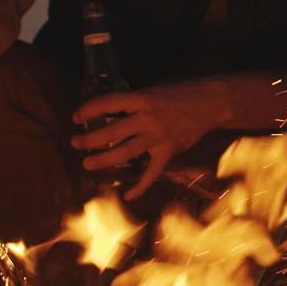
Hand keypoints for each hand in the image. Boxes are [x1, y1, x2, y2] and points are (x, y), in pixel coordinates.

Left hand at [71, 79, 230, 199]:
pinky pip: (152, 172)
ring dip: (105, 159)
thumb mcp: (154, 90)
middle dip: (90, 139)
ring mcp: (159, 136)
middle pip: (113, 131)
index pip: (109, 103)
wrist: (211, 103)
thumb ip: (135, 101)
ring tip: (88, 163)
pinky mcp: (169, 151)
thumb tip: (110, 109)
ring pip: (126, 151)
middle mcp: (148, 118)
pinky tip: (129, 195)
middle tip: (75, 143)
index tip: (75, 116)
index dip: (89, 109)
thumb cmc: (180, 92)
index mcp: (142, 98)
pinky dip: (141, 185)